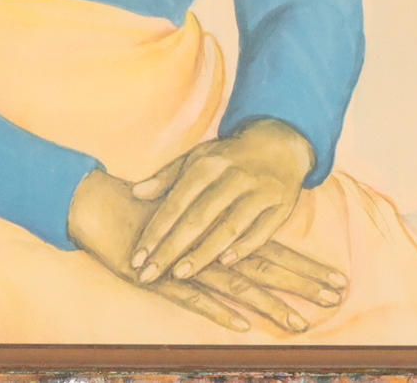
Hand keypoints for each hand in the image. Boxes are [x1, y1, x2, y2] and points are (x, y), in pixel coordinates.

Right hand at [68, 169, 344, 333]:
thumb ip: (220, 237)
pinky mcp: (164, 276)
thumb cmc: (150, 215)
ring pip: (237, 285)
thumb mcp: (191, 224)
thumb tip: (251, 255)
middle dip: (303, 283)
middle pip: (266, 266)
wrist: (103, 205)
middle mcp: (213, 245)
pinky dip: (217, 309)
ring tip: (300, 323)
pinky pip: (194, 296)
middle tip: (338, 297)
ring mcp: (190, 262)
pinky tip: (240, 323)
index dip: (306, 267)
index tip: (339, 283)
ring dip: (270, 305)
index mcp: (222, 232)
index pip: (274, 251)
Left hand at [129, 118, 313, 282]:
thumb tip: (136, 193)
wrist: (278, 142)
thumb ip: (167, 178)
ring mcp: (259, 191)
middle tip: (149, 275)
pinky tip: (225, 264)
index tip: (136, 257)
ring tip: (179, 275)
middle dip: (171, 249)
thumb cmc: (227, 157)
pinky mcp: (281, 205)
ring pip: (228, 227)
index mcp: (207, 164)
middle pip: (198, 218)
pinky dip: (245, 248)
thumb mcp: (197, 158)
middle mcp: (232, 177)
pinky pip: (262, 232)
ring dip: (204, 253)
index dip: (155, 231)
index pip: (176, 202)